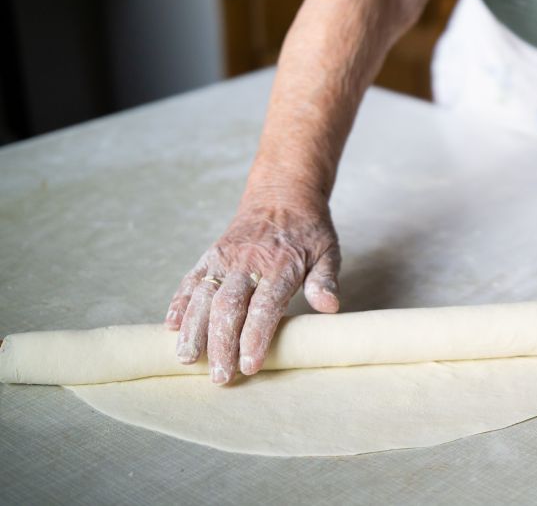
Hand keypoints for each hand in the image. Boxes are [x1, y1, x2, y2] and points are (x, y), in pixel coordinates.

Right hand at [164, 198, 340, 383]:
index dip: (255, 338)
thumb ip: (325, 280)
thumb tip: (329, 306)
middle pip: (229, 307)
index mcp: (281, 265)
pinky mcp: (210, 255)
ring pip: (203, 296)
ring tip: (187, 360)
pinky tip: (172, 327)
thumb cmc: (309, 231)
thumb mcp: (328, 251)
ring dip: (193, 329)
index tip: (249, 366)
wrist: (282, 195)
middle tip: (219, 377)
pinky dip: (179, 302)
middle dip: (221, 344)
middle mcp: (248, 262)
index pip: (265, 307)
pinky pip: (190, 280)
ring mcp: (225, 258)